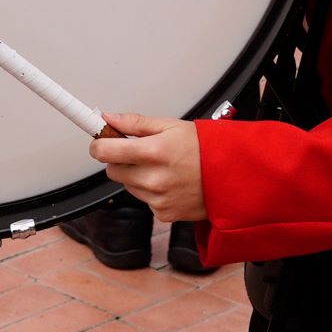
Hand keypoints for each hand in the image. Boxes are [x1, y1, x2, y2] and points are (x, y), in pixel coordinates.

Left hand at [89, 114, 205, 223]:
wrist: (232, 176)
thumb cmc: (205, 149)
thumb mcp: (172, 126)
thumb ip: (136, 123)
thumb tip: (109, 118)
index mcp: (154, 152)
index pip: (106, 151)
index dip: (99, 145)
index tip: (100, 141)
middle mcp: (154, 178)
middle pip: (112, 171)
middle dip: (120, 161)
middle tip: (140, 153)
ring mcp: (158, 199)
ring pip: (128, 186)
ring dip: (137, 177)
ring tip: (162, 168)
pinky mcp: (163, 214)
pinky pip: (144, 200)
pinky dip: (151, 192)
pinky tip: (170, 183)